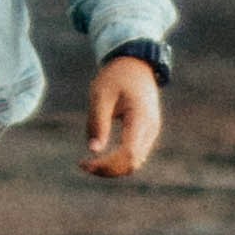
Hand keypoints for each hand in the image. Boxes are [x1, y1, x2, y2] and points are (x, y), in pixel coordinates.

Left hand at [82, 55, 164, 179]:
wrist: (135, 64)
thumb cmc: (115, 77)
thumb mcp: (101, 94)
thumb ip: (97, 122)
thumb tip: (94, 150)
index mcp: (140, 117)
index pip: (128, 153)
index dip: (107, 164)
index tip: (85, 162)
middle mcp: (151, 128)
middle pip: (132, 163)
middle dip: (108, 169)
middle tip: (83, 165)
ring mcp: (152, 132)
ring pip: (135, 163)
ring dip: (113, 168)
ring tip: (89, 164)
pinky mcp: (147, 133)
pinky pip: (134, 155)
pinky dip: (118, 161)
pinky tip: (100, 158)